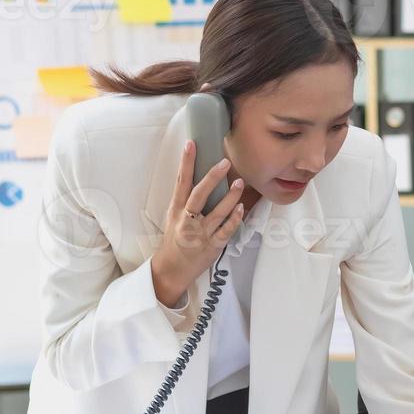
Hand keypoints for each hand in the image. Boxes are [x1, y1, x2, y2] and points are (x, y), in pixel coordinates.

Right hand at [149, 139, 244, 306]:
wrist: (171, 268)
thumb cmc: (175, 239)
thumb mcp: (175, 216)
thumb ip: (187, 199)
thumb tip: (203, 176)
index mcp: (176, 209)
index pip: (181, 182)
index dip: (186, 162)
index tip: (191, 144)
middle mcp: (187, 220)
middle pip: (199, 195)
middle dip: (211, 178)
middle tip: (224, 162)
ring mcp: (200, 234)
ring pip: (217, 213)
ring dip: (230, 197)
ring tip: (239, 183)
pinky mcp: (212, 246)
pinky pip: (226, 231)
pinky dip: (234, 220)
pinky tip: (241, 209)